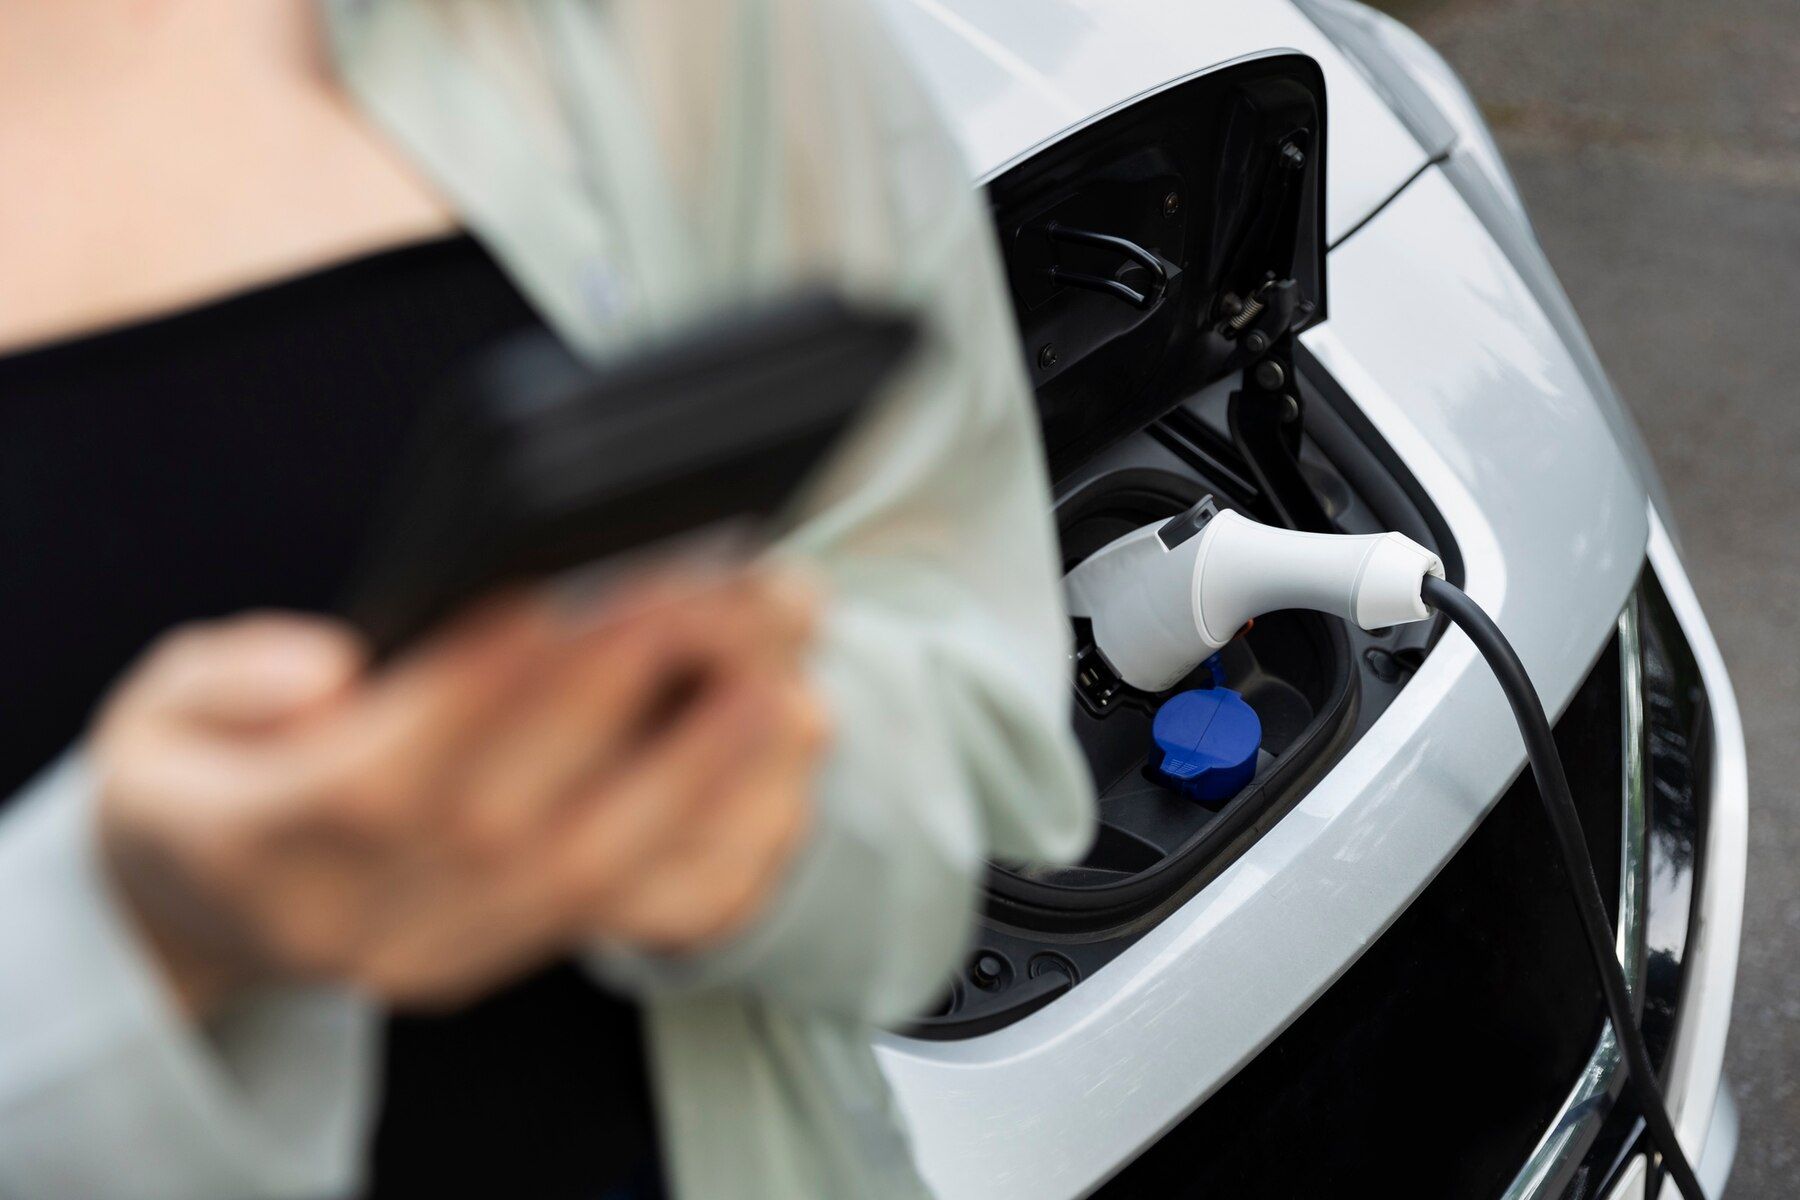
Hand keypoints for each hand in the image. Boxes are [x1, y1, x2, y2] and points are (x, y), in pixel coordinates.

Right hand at [92, 568, 827, 1017]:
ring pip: (606, 874)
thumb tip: (328, 671)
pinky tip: (787, 754)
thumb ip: (223, 684)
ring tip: (793, 667)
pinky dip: (734, 838)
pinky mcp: (517, 959)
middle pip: (526, 817)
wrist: (211, 913)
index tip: (600, 582)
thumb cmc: (199, 785)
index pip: (390, 768)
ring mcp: (452, 954)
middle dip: (645, 696)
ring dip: (717, 769)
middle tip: (741, 593)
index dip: (500, 680)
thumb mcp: (153, 716)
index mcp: (261, 844)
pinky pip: (642, 920)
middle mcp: (367, 919)